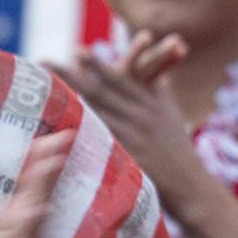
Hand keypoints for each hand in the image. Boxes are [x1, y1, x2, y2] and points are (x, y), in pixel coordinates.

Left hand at [48, 32, 205, 213]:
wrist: (192, 186)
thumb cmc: (179, 150)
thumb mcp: (173, 115)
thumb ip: (160, 92)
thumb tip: (155, 72)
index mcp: (152, 103)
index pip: (121, 80)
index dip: (98, 66)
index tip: (76, 50)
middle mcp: (143, 117)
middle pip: (102, 93)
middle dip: (73, 76)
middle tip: (46, 62)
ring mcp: (136, 138)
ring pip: (97, 116)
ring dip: (69, 102)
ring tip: (45, 94)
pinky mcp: (130, 159)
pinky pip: (101, 144)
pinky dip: (81, 136)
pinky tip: (60, 130)